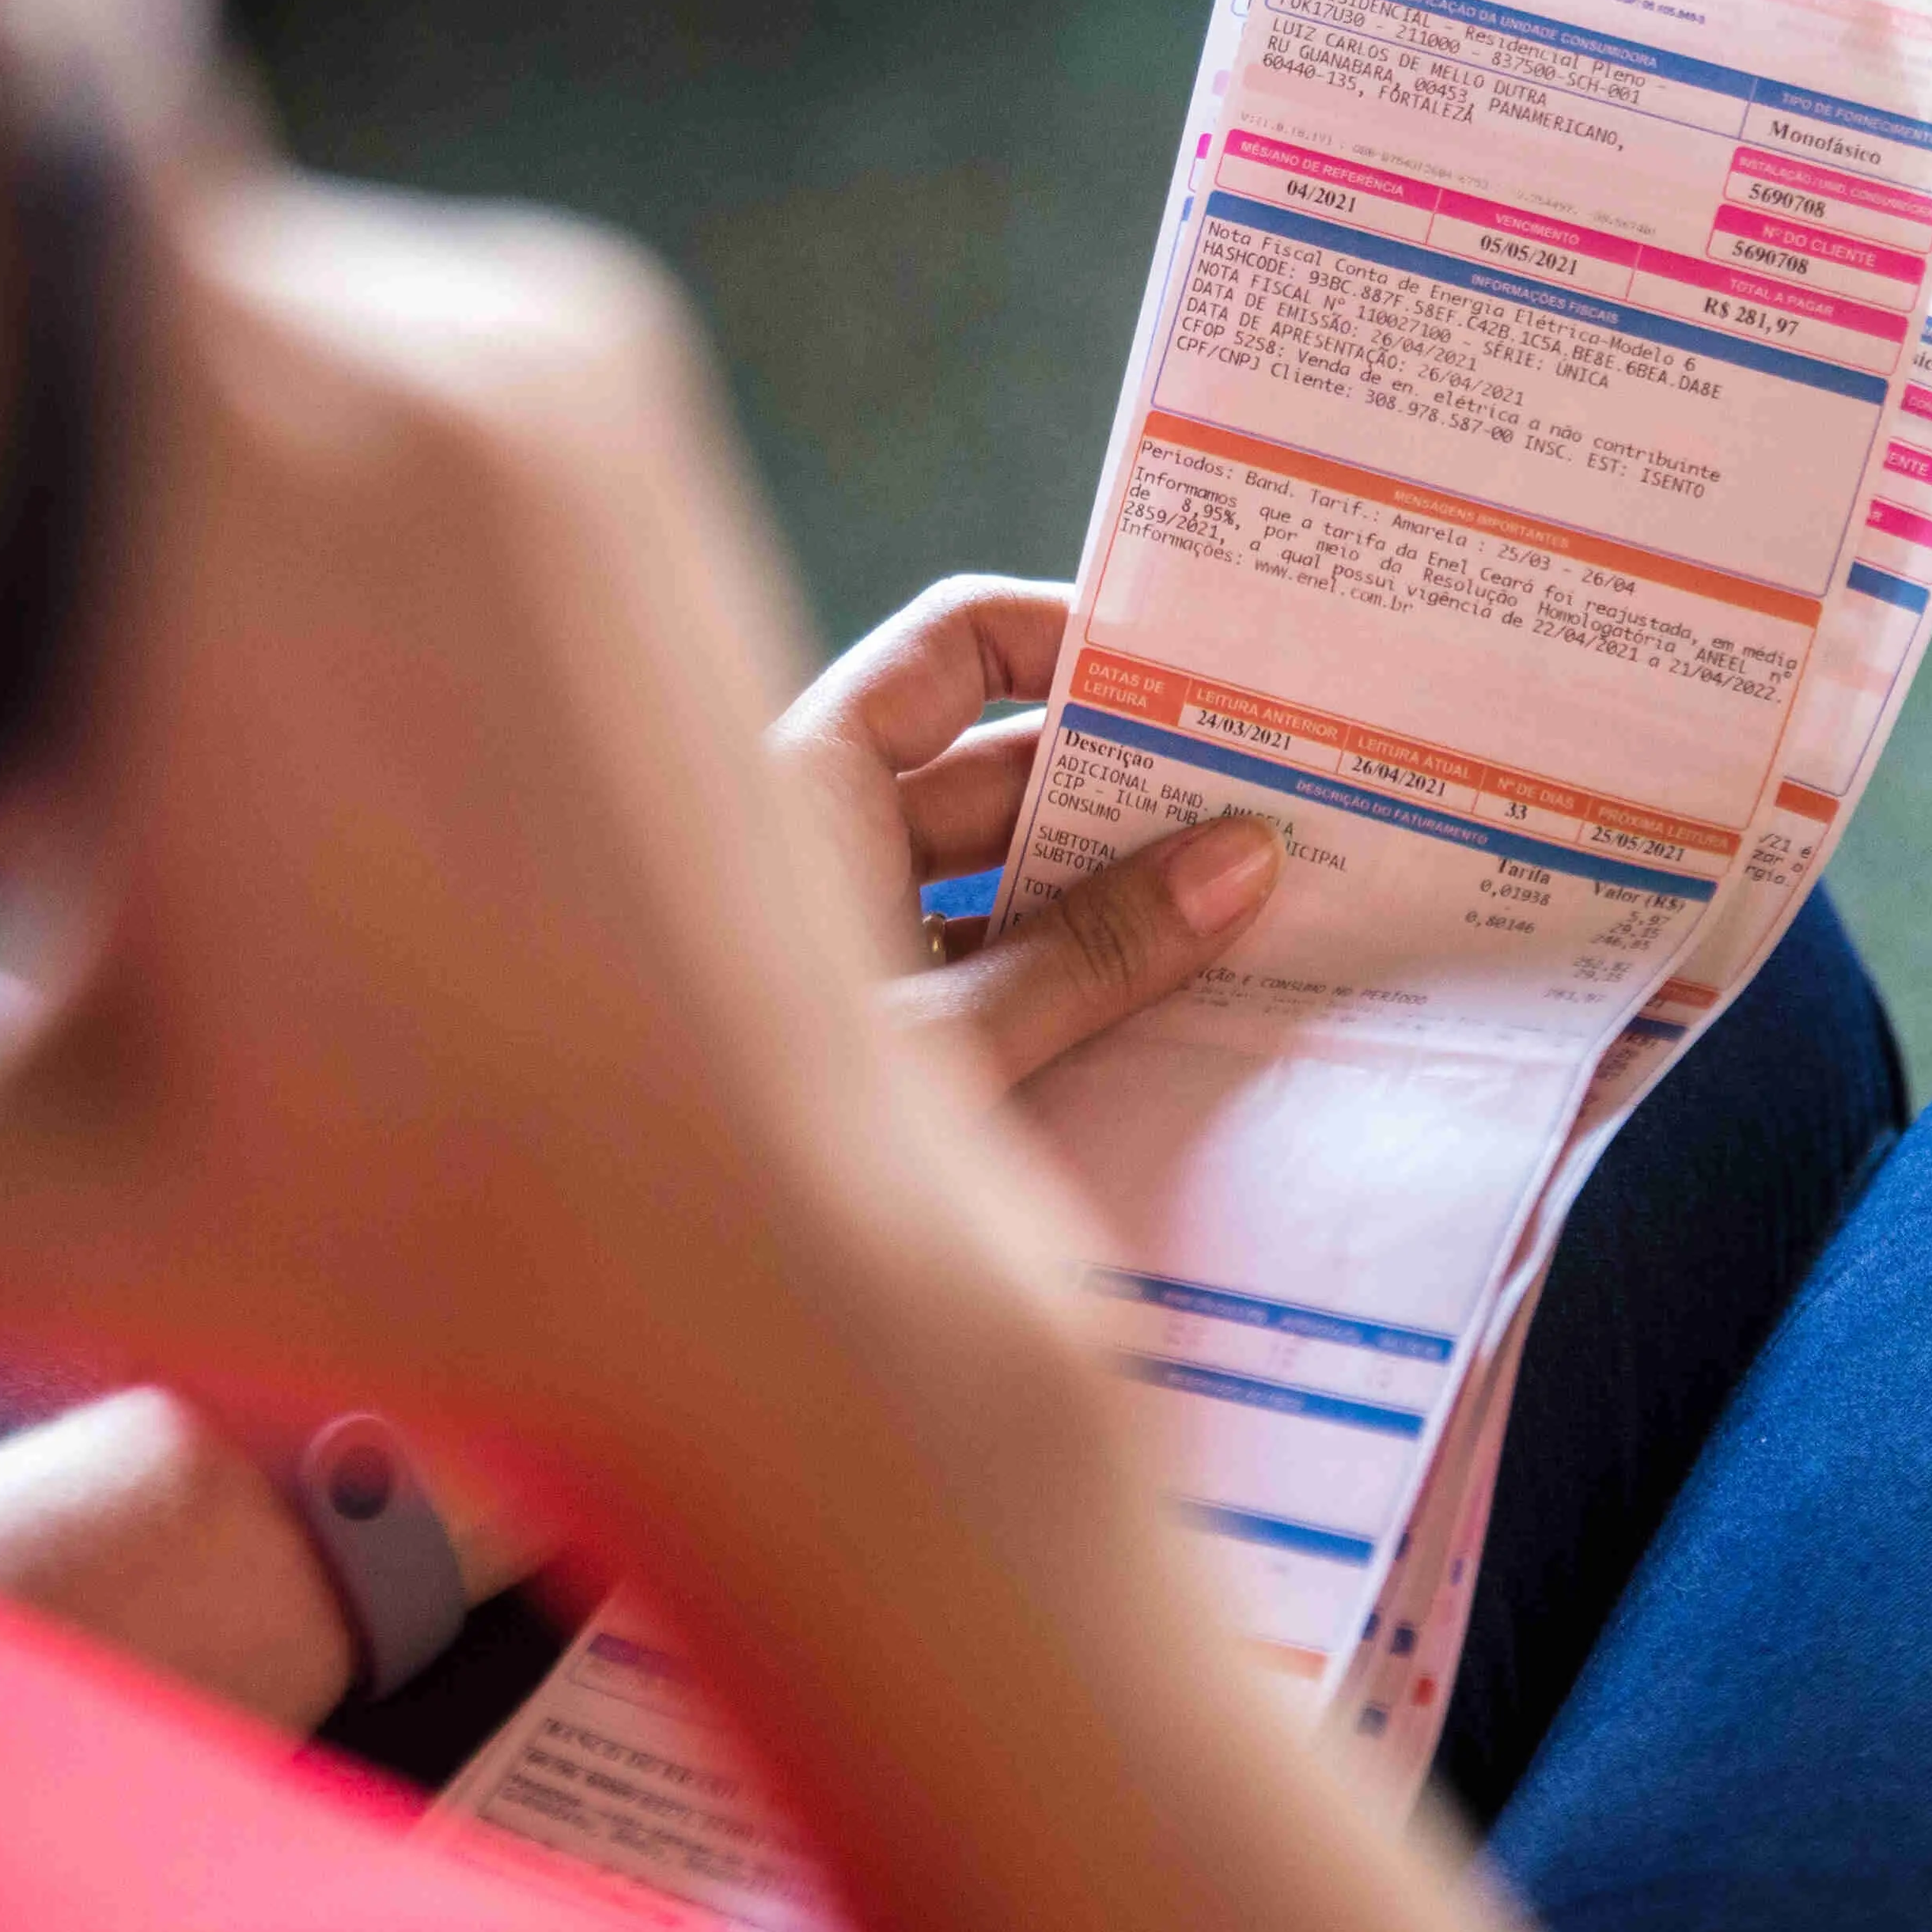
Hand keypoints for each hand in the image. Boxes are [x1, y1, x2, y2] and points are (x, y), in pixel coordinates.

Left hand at [768, 577, 1281, 1089]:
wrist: (659, 1293)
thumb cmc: (759, 1132)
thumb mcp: (952, 1036)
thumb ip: (1096, 953)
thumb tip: (1242, 859)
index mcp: (806, 781)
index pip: (951, 647)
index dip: (1068, 638)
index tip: (1196, 671)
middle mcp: (821, 840)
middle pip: (999, 767)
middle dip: (1130, 781)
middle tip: (1271, 792)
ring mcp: (844, 935)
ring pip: (1002, 876)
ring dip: (1114, 888)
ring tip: (1255, 897)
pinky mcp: (867, 1027)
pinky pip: (985, 965)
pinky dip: (1068, 971)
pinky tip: (1173, 995)